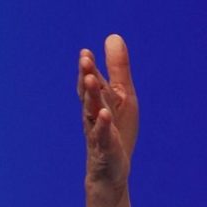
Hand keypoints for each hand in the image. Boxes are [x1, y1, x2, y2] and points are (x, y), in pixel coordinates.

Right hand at [77, 34, 139, 191]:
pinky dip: (104, 125)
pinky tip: (106, 114)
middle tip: (84, 60)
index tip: (86, 52)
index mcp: (99, 101)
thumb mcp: (122, 96)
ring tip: (91, 80)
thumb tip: (113, 36)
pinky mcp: (105, 148)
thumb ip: (117, 69)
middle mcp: (94, 114)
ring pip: (93, 111)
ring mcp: (98, 132)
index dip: (88, 68)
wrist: (110, 170)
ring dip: (91, 95)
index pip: (92, 82)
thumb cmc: (116, 130)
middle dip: (87, 76)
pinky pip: (103, 135)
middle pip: (89, 93)